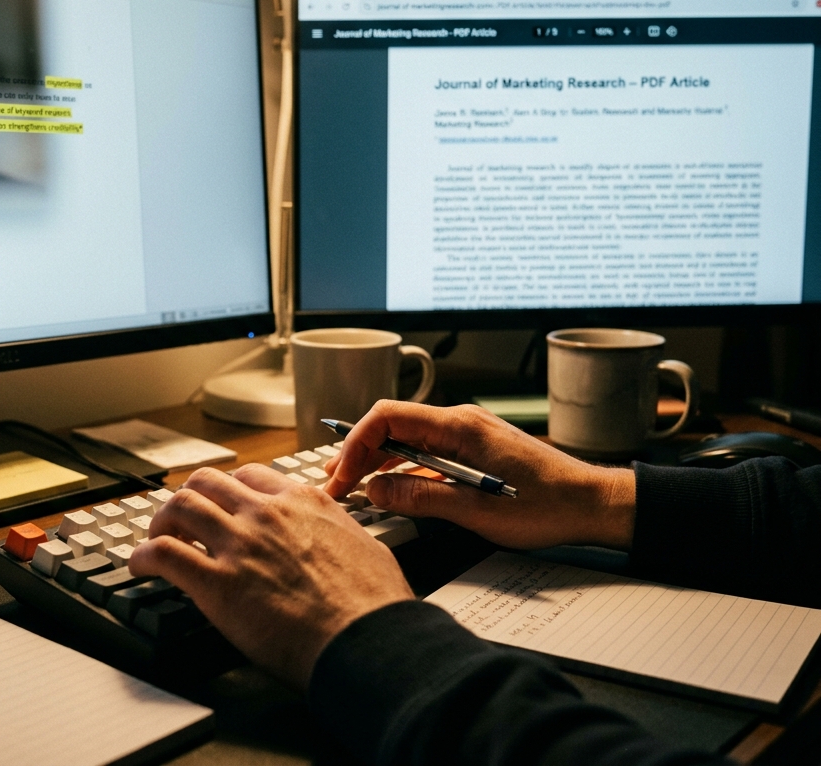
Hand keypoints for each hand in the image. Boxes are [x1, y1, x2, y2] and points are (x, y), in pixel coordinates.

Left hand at [128, 465, 414, 689]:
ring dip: (160, 522)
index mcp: (302, 501)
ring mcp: (239, 545)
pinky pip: (163, 554)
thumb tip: (336, 537)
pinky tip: (139, 566)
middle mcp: (266, 513)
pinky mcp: (218, 583)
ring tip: (154, 538)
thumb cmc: (374, 605)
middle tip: (180, 519)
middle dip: (188, 497)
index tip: (219, 505)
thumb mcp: (363, 544)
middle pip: (206, 482)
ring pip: (179, 506)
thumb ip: (337, 531)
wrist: (368, 642)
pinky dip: (142, 556)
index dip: (226, 491)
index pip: (249, 477)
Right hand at [324, 401, 635, 550]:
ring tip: (351, 485)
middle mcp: (460, 422)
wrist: (593, 504)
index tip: (342, 475)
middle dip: (359, 452)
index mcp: (459, 426)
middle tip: (334, 483)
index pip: (388, 417)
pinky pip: (426, 453)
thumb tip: (375, 492)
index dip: (356, 443)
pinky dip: (402, 469)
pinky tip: (390, 489)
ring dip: (378, 461)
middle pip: (392, 426)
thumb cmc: (548, 505)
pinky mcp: (474, 451)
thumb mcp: (478, 511)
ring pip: (407, 440)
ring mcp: (467, 436)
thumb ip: (422, 499)